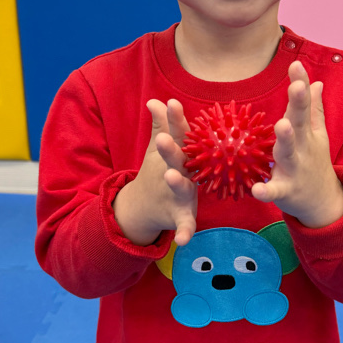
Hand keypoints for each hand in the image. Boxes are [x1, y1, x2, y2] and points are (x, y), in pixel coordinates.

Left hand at [113, 99, 197, 245]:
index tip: (171, 103)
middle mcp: (188, 173)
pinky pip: (186, 224)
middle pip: (180, 159)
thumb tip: (154, 101)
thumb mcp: (161, 150)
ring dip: (177, 183)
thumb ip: (160, 126)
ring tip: (170, 175)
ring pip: (183, 188)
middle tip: (163, 138)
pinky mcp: (183, 216)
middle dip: (172, 150)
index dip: (176, 120)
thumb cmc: (164, 171)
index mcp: (182, 155)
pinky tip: (183, 241)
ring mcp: (186, 195)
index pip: (180, 135)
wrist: (158, 206)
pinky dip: (186, 232)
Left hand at [251, 61, 342, 226]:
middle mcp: (303, 147)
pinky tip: (257, 189)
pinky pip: (274, 191)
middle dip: (298, 105)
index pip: (304, 104)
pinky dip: (266, 190)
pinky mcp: (286, 191)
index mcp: (307, 132)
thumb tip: (315, 81)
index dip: (300, 84)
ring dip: (285, 140)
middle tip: (296, 87)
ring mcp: (295, 169)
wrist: (324, 204)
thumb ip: (314, 109)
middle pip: (299, 123)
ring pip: (288, 153)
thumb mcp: (317, 136)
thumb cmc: (314, 163)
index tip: (295, 64)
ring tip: (281, 126)